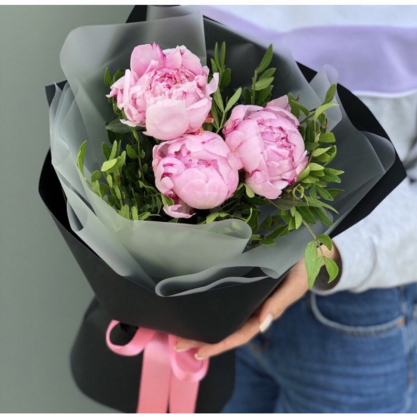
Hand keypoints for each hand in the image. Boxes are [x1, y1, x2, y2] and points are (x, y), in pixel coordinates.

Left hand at [174, 244, 339, 359]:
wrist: (307, 249)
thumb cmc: (302, 268)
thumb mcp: (295, 285)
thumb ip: (280, 303)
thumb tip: (263, 325)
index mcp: (263, 311)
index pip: (239, 334)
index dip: (220, 344)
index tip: (198, 351)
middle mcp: (251, 306)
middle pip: (225, 326)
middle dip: (203, 337)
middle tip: (177, 343)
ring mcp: (245, 294)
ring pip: (222, 312)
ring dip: (202, 320)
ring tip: (179, 327)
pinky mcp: (241, 278)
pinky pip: (223, 293)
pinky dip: (208, 300)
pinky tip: (193, 300)